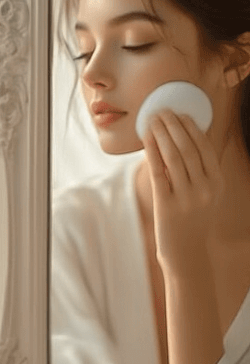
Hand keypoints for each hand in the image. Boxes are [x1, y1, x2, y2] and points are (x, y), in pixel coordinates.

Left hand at [143, 109, 221, 275]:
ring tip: (152, 119)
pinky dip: (151, 151)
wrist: (186, 253)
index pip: (204, 148)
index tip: (180, 113)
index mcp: (217, 183)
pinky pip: (158, 171)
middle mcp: (205, 189)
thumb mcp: (205, 195)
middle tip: (162, 110)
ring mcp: (187, 198)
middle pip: (188, 148)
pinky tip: (145, 139)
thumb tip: (181, 138)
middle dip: (174, 125)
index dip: (191, 127)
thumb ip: (199, 171)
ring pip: (173, 156)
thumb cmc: (192, 220)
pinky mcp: (167, 205)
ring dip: (161, 133)